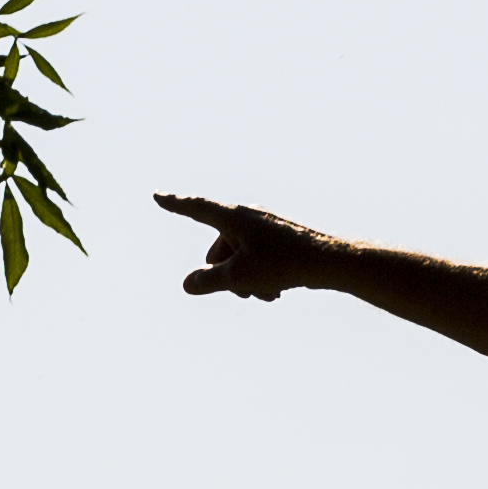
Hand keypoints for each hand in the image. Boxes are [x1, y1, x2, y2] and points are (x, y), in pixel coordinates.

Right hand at [154, 192, 344, 299]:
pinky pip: (257, 260)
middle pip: (218, 250)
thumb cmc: (283, 264)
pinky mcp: (278, 240)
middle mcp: (247, 216)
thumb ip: (208, 282)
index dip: (175, 204)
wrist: (330, 261)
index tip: (158, 195)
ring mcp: (264, 227)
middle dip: (226, 275)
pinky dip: (260, 277)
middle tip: (245, 290)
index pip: (195, 208)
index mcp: (233, 217)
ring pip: (238, 259)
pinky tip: (277, 291)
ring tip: (267, 293)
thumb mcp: (238, 277)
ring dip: (245, 281)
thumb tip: (188, 284)